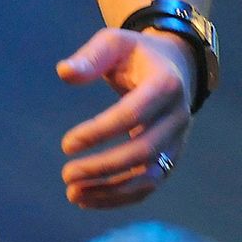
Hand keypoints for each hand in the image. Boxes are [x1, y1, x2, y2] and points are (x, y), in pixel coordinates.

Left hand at [56, 26, 193, 208]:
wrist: (174, 66)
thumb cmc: (135, 53)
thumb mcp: (113, 42)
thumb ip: (90, 58)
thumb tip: (63, 73)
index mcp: (164, 85)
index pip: (131, 115)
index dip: (99, 132)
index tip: (66, 145)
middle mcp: (177, 117)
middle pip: (144, 152)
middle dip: (104, 167)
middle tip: (66, 174)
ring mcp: (177, 141)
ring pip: (150, 177)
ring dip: (113, 190)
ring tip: (74, 195)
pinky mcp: (171, 157)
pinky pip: (149, 184)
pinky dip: (121, 196)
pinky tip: (89, 199)